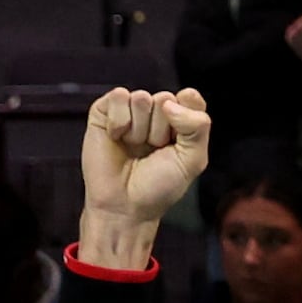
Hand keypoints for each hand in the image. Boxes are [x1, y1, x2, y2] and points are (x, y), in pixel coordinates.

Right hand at [75, 87, 210, 268]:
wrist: (124, 206)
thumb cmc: (159, 186)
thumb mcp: (192, 160)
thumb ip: (197, 126)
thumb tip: (169, 103)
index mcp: (180, 122)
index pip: (190, 98)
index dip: (185, 116)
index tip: (177, 139)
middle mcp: (155, 113)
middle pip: (165, 98)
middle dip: (160, 130)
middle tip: (152, 151)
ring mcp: (130, 111)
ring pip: (141, 98)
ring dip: (139, 129)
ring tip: (134, 147)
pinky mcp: (104, 111)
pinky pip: (118, 96)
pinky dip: (120, 122)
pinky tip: (117, 138)